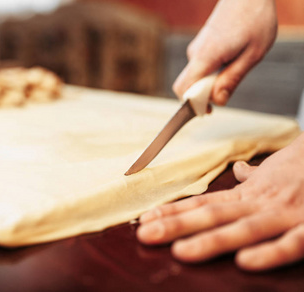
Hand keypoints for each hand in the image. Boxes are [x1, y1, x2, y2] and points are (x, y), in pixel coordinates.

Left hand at [137, 133, 303, 270]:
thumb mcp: (276, 170)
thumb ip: (254, 177)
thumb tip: (239, 172)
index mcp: (248, 193)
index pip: (203, 203)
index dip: (173, 212)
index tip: (145, 220)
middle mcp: (259, 203)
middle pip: (211, 215)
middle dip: (176, 226)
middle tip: (146, 236)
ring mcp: (283, 215)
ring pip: (242, 229)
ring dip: (210, 240)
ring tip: (180, 252)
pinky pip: (292, 244)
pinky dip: (270, 253)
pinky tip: (245, 263)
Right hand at [173, 0, 277, 105]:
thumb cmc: (255, 20)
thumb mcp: (252, 55)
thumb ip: (232, 79)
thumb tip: (218, 101)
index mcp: (205, 57)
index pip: (185, 89)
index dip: (193, 105)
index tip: (208, 112)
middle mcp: (195, 53)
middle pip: (184, 86)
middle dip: (199, 98)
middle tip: (220, 100)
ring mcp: (196, 48)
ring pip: (194, 77)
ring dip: (208, 84)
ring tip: (233, 71)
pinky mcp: (200, 45)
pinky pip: (199, 68)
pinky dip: (210, 74)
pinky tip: (229, 63)